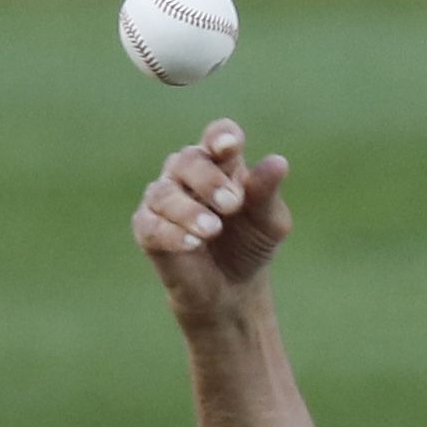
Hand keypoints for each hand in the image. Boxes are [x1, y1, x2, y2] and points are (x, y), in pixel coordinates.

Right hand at [132, 118, 293, 322]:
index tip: (230, 146)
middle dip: (209, 180)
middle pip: (189, 160)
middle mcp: (186, 173)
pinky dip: (171, 233)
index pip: (217, 137)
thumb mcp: (269, 222)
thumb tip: (278, 162)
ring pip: (166, 194)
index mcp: (220, 163)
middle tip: (232, 203)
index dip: (221, 137)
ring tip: (213, 229)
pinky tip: (193, 242)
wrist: (233, 289)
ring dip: (190, 211)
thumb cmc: (249, 244)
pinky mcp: (147, 229)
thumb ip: (267, 193)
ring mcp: (163, 199)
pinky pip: (151, 225)